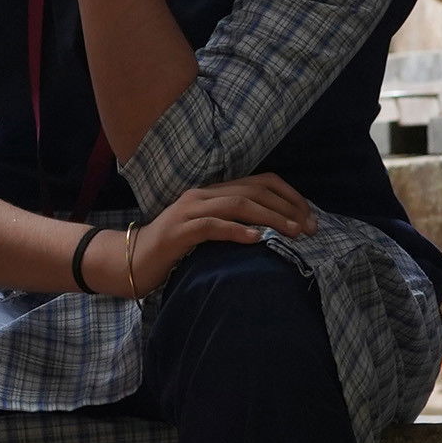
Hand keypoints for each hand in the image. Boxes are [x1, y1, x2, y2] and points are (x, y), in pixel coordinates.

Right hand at [115, 175, 315, 295]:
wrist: (131, 260)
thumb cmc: (173, 251)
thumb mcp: (208, 232)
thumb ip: (233, 225)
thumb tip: (273, 232)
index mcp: (212, 192)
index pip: (259, 182)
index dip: (289, 196)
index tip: (310, 216)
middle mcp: (202, 195)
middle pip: (254, 191)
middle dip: (287, 208)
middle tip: (310, 228)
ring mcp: (189, 211)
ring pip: (238, 204)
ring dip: (270, 217)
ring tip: (293, 232)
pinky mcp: (180, 231)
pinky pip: (213, 226)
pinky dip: (238, 231)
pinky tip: (258, 239)